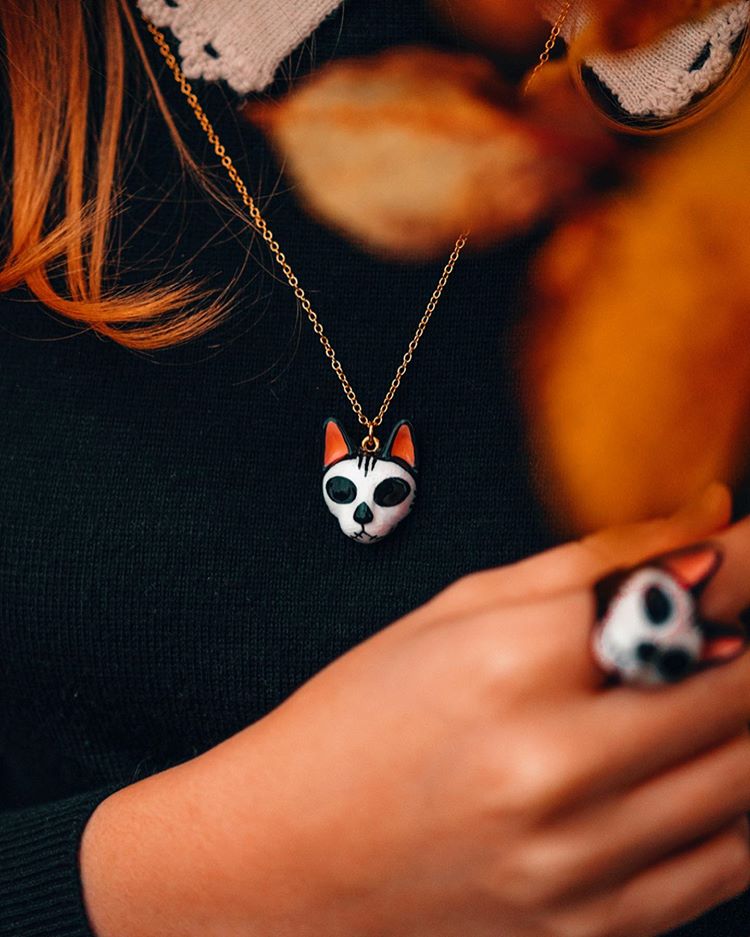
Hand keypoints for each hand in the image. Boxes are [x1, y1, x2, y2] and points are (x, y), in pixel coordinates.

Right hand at [81, 483, 749, 936]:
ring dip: (746, 717)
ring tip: (719, 683)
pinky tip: (711, 761)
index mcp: (507, 665)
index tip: (749, 547)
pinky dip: (739, 802)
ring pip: (745, 777)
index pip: (680, 596)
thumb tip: (705, 527)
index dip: (745, 563)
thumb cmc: (359, 716)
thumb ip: (586, 565)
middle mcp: (550, 769)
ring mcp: (577, 864)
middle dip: (749, 643)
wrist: (287, 855)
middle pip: (736, 688)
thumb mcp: (453, 612)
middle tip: (735, 625)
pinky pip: (726, 864)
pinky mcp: (591, 928)